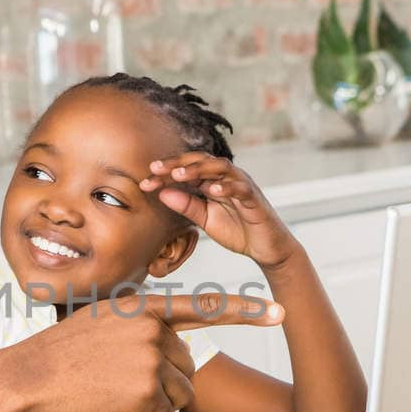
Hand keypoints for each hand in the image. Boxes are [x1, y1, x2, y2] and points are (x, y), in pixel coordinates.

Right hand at [0, 292, 283, 411]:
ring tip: (112, 399)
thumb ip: (139, 327)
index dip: (244, 311)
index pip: (202, 306)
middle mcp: (151, 327)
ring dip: (154, 406)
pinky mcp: (146, 389)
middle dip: (163, 383)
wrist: (25, 378)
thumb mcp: (100, 323)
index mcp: (141, 305)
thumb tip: (171, 351)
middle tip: (119, 386)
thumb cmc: (57, 356)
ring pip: (180, 393)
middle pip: (187, 364)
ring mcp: (150, 357)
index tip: (278, 311)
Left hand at [139, 152, 299, 271]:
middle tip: (155, 169)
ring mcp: (241, 185)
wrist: (266, 249)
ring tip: (178, 174)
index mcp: (212, 181)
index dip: (165, 174)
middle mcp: (227, 178)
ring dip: (198, 169)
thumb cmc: (237, 231)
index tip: (144, 182)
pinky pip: (241, 188)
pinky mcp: (254, 198)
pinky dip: (226, 187)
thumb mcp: (205, 219)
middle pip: (200, 161)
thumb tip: (162, 193)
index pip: (186, 171)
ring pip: (220, 168)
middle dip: (177, 164)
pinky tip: (212, 190)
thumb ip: (186, 206)